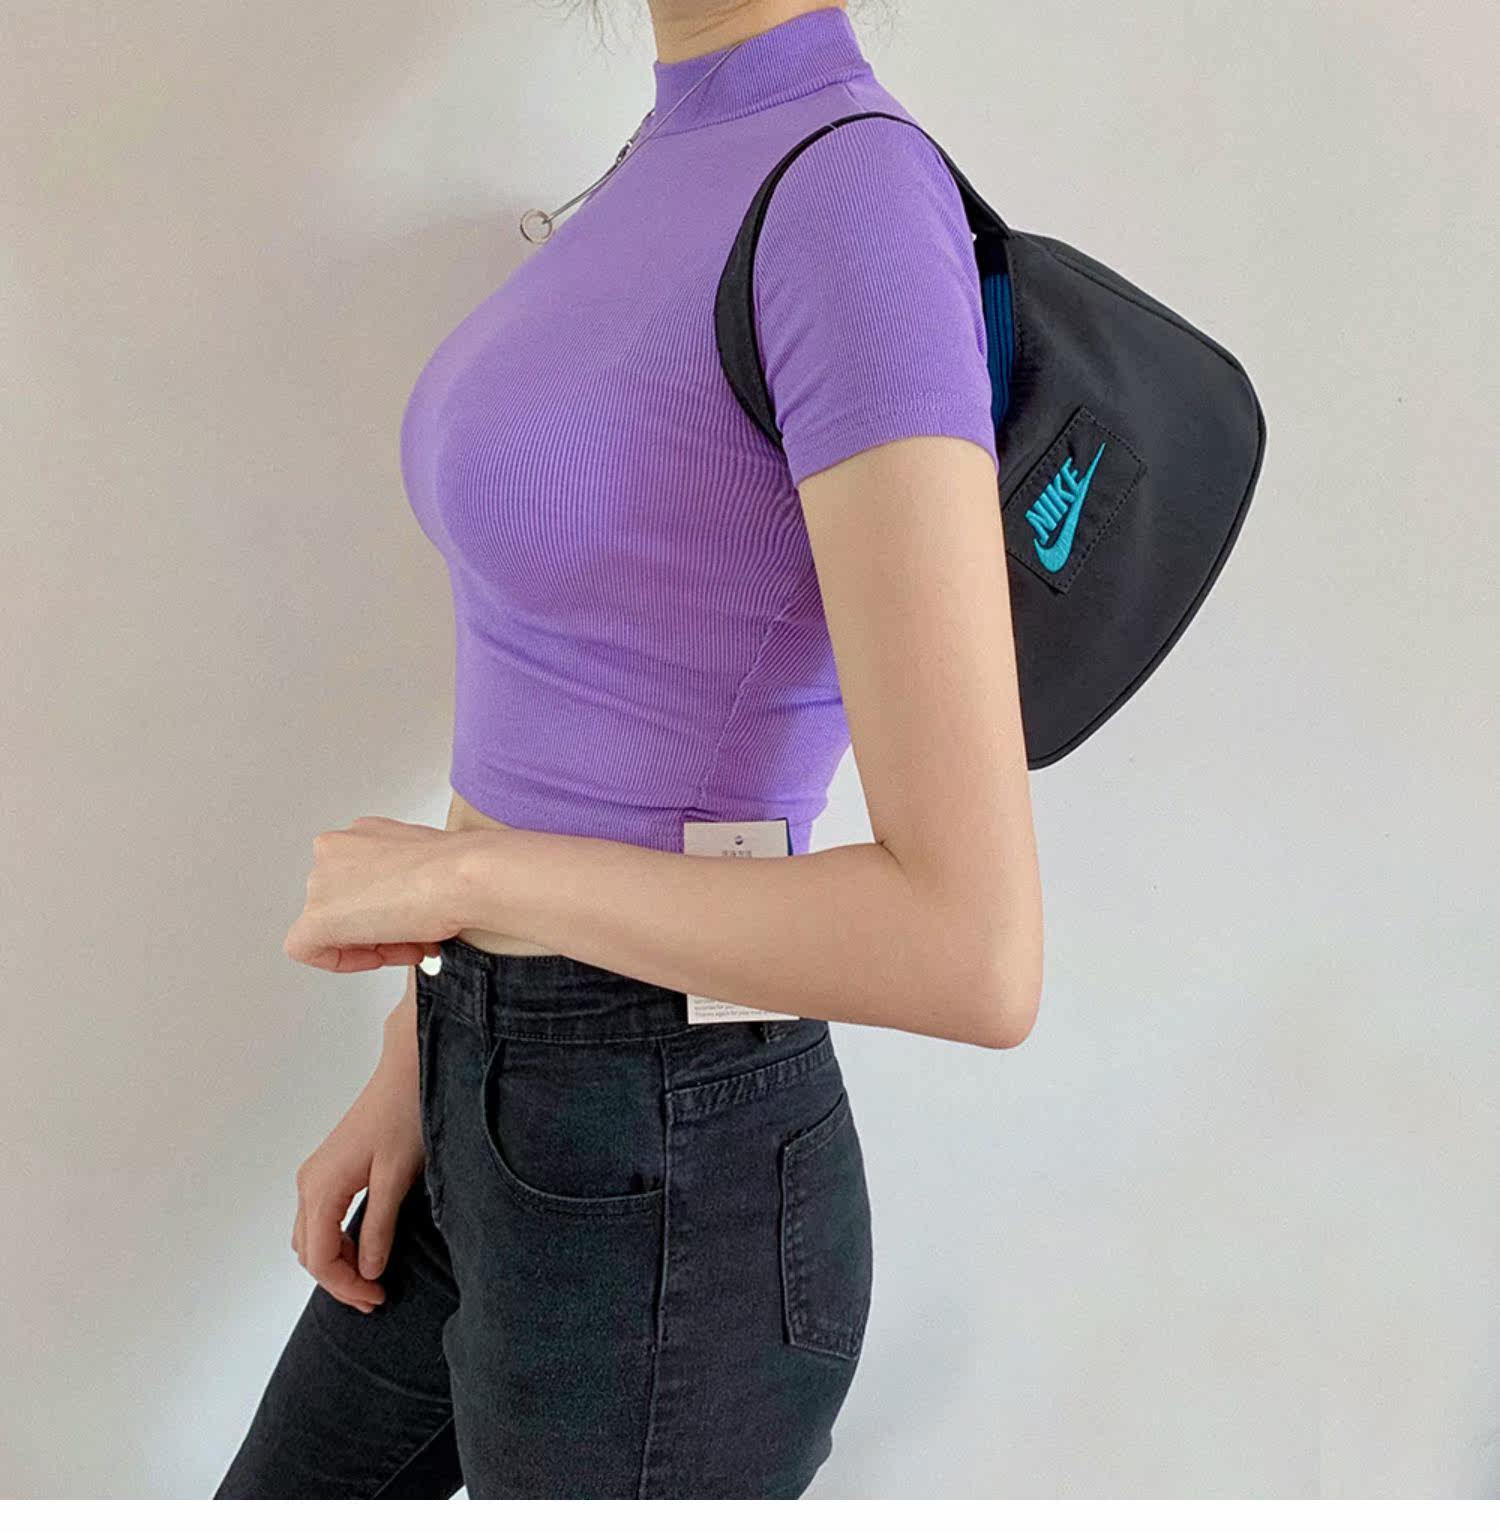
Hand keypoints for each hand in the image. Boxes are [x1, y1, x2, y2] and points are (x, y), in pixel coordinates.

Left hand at [283, 814, 464, 971]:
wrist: (460, 878)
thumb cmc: (455, 870)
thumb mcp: (424, 861)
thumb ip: (401, 876)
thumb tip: (402, 900)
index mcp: (359, 834)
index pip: (358, 879)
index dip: (386, 905)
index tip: (410, 916)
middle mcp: (334, 850)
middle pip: (344, 903)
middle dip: (381, 926)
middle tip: (414, 938)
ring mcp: (320, 881)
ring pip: (333, 926)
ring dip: (373, 942)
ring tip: (411, 946)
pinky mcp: (315, 917)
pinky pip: (308, 948)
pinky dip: (339, 961)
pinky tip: (376, 958)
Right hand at [291, 1004, 424, 1311]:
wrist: (407, 1073)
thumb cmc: (405, 1117)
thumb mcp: (397, 1177)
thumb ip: (379, 1227)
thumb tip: (368, 1271)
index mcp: (321, 1187)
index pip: (320, 1258)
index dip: (345, 1287)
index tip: (378, 1299)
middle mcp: (310, 1183)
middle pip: (309, 1252)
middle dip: (339, 1280)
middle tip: (377, 1297)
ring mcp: (316, 1174)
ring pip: (313, 1237)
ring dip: (337, 1262)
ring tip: (373, 1278)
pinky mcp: (329, 1168)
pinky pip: (321, 1219)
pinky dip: (337, 1241)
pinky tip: (366, 1247)